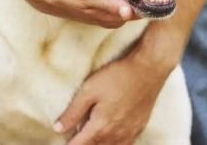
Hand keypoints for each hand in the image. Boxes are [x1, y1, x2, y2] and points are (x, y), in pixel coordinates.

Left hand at [54, 54, 170, 144]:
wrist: (149, 69)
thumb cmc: (118, 76)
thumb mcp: (90, 89)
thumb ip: (74, 111)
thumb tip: (58, 128)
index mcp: (101, 126)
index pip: (80, 144)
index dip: (70, 144)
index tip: (64, 142)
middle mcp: (116, 134)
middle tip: (75, 139)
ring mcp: (130, 132)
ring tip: (90, 139)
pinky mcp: (139, 127)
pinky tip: (112, 140)